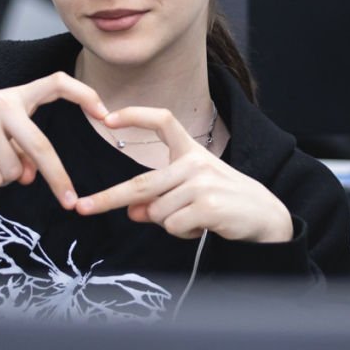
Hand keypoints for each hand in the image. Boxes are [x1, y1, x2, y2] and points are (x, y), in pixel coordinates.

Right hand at [0, 71, 108, 208]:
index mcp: (18, 95)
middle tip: (69, 200)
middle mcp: (2, 105)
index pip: (57, 84)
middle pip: (41, 147)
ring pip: (12, 171)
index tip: (105, 115)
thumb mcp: (6, 128)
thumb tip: (28, 176)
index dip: (84, 95)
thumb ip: (23, 148)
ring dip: (4, 176)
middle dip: (57, 177)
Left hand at [73, 106, 293, 243]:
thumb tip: (130, 210)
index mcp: (191, 152)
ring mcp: (202, 183)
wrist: (266, 217)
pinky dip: (182, 233)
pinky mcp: (208, 205)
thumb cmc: (225, 203)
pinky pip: (173, 226)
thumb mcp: (190, 194)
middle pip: (141, 183)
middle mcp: (195, 162)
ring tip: (195, 220)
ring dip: (169, 224)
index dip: (136, 115)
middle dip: (108, 198)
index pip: (163, 120)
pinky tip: (201, 227)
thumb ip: (159, 199)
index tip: (108, 118)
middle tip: (83, 208)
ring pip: (158, 213)